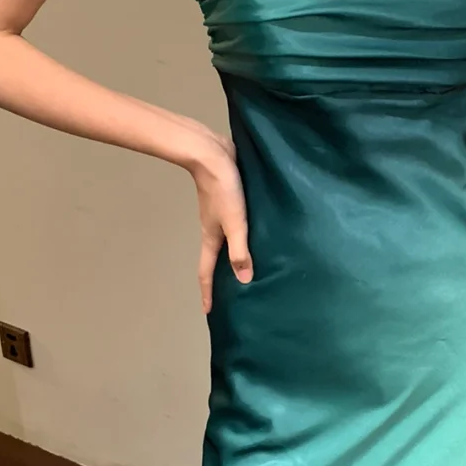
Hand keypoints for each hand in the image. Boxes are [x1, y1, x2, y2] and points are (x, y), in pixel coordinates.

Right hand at [185, 128, 251, 313]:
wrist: (212, 153)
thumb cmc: (223, 189)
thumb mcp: (234, 222)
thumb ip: (240, 250)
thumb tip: (244, 280)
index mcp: (212, 238)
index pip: (207, 272)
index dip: (207, 293)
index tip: (208, 311)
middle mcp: (214, 230)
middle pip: (216, 260)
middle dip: (221, 279)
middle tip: (231, 296)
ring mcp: (221, 215)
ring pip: (227, 243)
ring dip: (234, 258)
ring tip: (248, 270)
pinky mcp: (230, 201)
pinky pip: (237, 226)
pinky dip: (243, 238)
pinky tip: (259, 237)